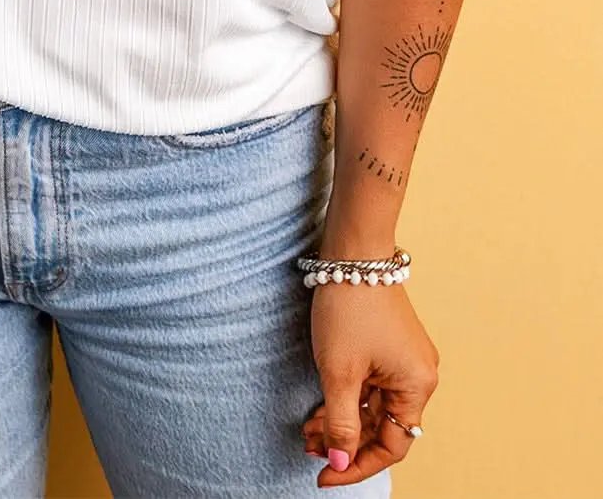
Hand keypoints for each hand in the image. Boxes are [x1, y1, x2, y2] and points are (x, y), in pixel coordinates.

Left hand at [301, 280, 438, 487]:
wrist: (353, 251)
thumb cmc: (349, 306)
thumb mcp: (339, 372)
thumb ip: (340, 423)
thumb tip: (341, 462)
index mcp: (417, 386)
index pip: (392, 446)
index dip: (357, 465)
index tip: (325, 474)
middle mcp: (418, 375)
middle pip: (384, 428)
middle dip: (345, 441)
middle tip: (309, 448)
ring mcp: (404, 360)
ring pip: (374, 407)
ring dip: (342, 420)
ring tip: (307, 430)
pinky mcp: (390, 346)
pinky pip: (371, 385)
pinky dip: (348, 398)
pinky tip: (320, 407)